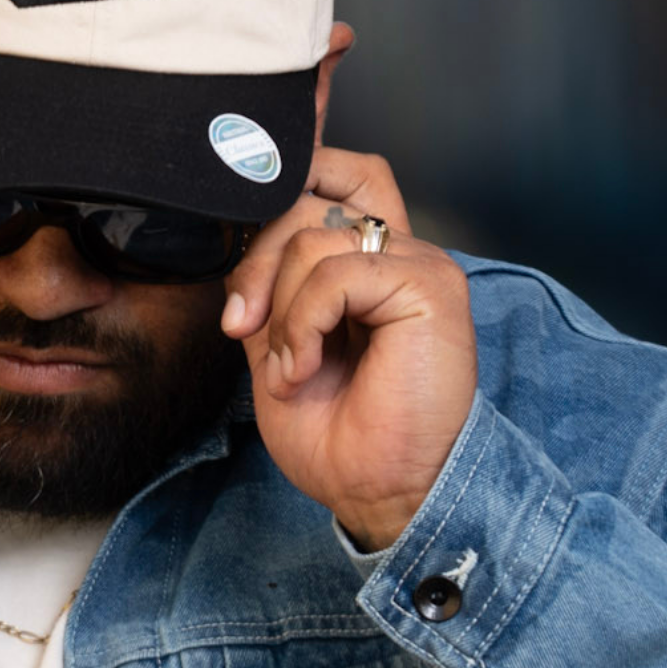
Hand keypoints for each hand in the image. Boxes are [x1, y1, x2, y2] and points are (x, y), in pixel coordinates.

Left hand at [220, 148, 477, 550]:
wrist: (381, 493)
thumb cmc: (340, 436)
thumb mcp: (278, 346)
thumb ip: (268, 287)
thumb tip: (238, 236)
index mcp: (371, 261)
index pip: (334, 174)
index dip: (289, 178)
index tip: (242, 222)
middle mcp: (399, 252)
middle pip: (309, 197)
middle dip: (256, 261)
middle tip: (244, 326)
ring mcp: (419, 263)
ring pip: (312, 237)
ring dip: (281, 311)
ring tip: (294, 367)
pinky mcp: (428, 285)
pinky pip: (336, 272)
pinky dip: (303, 322)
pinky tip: (307, 367)